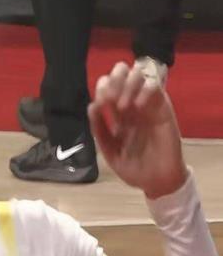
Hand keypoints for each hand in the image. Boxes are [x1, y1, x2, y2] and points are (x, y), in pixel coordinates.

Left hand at [88, 62, 187, 198]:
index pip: (107, 85)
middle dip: (114, 79)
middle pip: (122, 73)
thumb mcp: (109, 151)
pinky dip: (145, 91)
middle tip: (109, 99)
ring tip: (121, 107)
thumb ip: (99, 130)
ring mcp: (147, 105)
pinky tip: (137, 107)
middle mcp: (131, 105)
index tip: (100, 103)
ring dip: (127, 85)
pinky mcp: (163, 109)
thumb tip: (92, 106)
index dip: (102, 87)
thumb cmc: (132, 167)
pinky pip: (156, 87)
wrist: (155, 182)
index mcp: (116, 114)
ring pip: (139, 75)